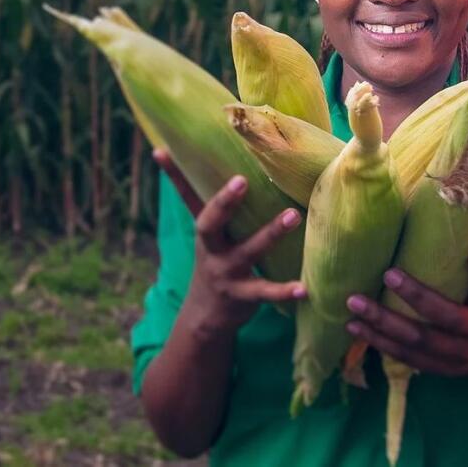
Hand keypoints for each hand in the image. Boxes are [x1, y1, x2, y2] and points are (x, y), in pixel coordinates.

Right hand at [154, 149, 305, 334]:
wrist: (205, 316)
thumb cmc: (217, 262)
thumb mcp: (212, 237)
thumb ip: (221, 207)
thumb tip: (232, 169)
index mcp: (205, 231)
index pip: (186, 197)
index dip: (173, 174)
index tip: (163, 150)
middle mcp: (211, 249)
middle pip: (209, 223)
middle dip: (224, 202)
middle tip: (242, 180)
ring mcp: (226, 272)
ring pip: (248, 251)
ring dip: (271, 233)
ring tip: (293, 215)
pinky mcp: (243, 295)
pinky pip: (265, 292)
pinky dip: (284, 291)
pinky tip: (304, 288)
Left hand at [343, 246, 467, 376]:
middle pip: (449, 317)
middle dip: (417, 297)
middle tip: (388, 273)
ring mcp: (460, 355)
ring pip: (420, 340)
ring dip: (384, 322)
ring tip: (354, 302)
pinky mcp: (438, 368)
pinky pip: (405, 356)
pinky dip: (378, 342)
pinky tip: (354, 326)